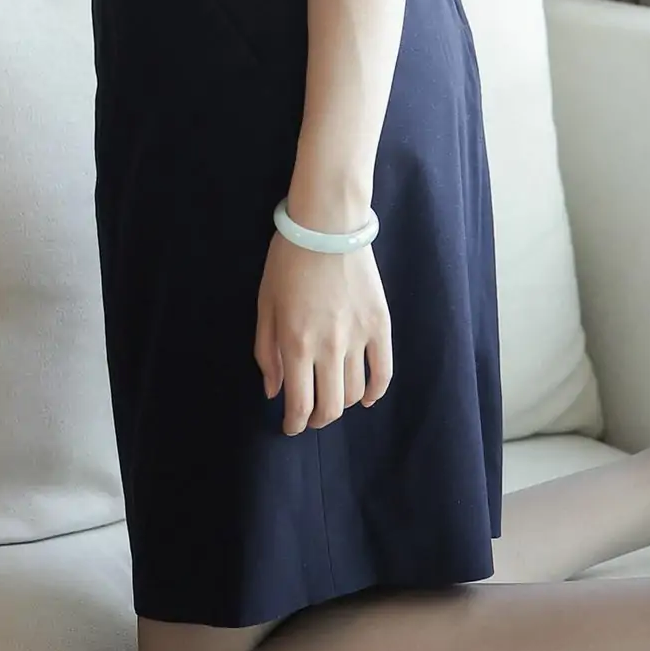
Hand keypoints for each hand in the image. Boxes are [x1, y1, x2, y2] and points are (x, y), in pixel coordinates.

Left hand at [255, 231, 392, 435]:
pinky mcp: (380, 324)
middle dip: (317, 420)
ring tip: (333, 398)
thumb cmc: (288, 262)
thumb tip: (274, 391)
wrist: (327, 224)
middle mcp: (329, 348)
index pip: (299, 405)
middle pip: (330, 407)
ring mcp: (358, 337)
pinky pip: (384, 371)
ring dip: (343, 404)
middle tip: (310, 416)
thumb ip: (267, 352)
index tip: (290, 426)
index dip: (294, 424)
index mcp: (296, 344)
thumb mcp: (265, 305)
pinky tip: (367, 398)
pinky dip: (377, 392)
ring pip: (356, 392)